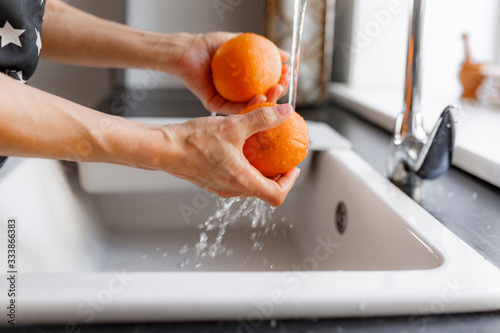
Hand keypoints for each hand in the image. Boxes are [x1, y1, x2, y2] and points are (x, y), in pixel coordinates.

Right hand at [157, 104, 299, 205]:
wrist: (163, 147)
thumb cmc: (194, 141)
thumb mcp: (234, 126)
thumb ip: (262, 119)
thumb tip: (285, 111)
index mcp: (243, 182)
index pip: (277, 195)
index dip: (289, 183)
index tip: (292, 167)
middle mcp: (232, 190)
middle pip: (264, 190)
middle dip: (275, 174)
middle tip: (279, 156)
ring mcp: (219, 187)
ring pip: (248, 184)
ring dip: (258, 169)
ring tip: (260, 149)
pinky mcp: (209, 180)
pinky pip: (233, 178)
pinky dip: (242, 167)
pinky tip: (238, 146)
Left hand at [173, 32, 289, 114]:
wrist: (188, 49)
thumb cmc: (211, 45)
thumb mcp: (243, 43)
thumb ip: (263, 48)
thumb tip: (286, 55)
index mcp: (243, 84)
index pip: (266, 85)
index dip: (280, 81)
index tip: (289, 74)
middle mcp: (236, 95)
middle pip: (262, 99)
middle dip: (278, 93)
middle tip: (285, 83)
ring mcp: (226, 102)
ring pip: (251, 107)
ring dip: (268, 101)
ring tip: (277, 90)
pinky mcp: (215, 106)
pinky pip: (235, 108)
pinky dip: (249, 106)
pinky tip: (260, 98)